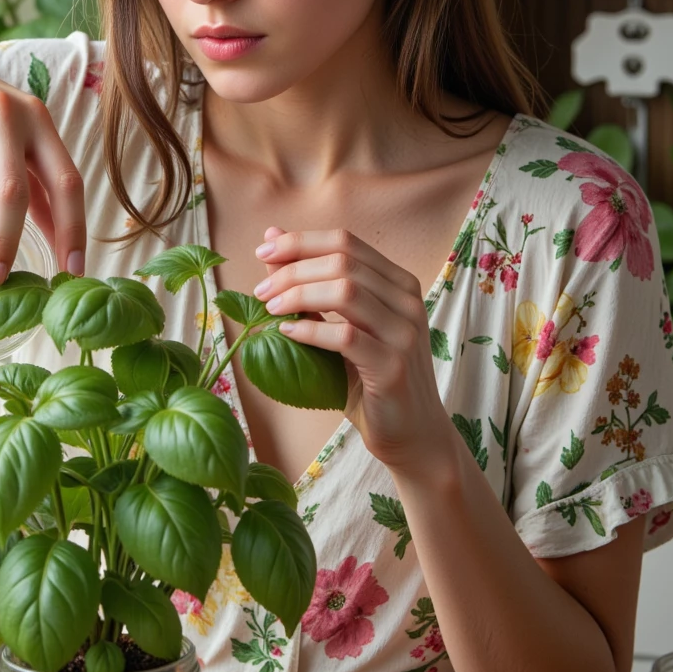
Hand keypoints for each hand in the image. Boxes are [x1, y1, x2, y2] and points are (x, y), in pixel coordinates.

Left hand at [251, 223, 454, 477]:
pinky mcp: (393, 366)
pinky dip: (310, 329)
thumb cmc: (370, 380)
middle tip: (261, 291)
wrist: (411, 434)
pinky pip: (345, 336)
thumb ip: (313, 286)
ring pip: (346, 291)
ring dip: (298, 294)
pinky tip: (286, 333)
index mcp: (399, 283)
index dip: (300, 241)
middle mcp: (408, 300)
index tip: (263, 251)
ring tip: (270, 308)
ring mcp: (404, 332)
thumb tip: (271, 237)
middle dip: (293, 269)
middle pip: (343, 262)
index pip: (346, 242)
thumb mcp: (341, 327)